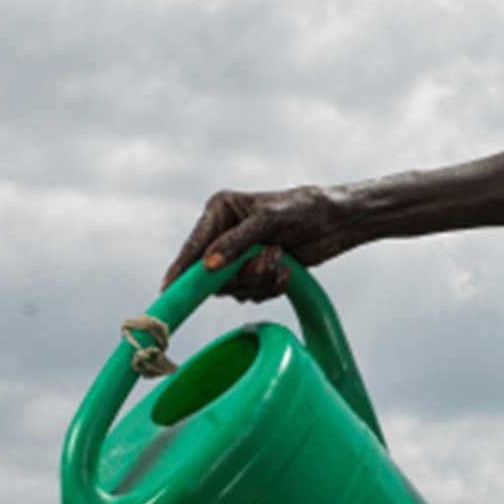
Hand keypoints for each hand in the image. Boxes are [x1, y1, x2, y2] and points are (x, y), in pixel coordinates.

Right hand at [163, 186, 350, 302]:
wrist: (335, 222)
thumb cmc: (301, 210)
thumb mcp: (267, 221)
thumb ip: (236, 244)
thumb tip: (208, 267)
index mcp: (219, 212)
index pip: (193, 248)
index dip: (181, 271)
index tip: (168, 291)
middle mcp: (224, 235)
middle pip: (212, 275)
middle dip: (241, 275)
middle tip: (267, 261)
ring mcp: (240, 255)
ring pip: (234, 288)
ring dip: (259, 281)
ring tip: (281, 260)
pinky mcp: (257, 271)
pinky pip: (252, 293)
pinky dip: (270, 288)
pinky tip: (286, 272)